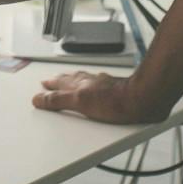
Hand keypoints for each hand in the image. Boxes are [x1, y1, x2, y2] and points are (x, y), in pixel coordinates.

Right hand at [31, 71, 165, 123]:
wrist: (143, 100)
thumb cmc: (116, 102)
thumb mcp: (81, 103)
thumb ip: (59, 100)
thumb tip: (39, 99)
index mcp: (79, 85)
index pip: (58, 86)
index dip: (48, 90)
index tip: (41, 91)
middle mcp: (90, 82)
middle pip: (70, 80)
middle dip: (59, 82)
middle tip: (50, 82)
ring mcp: (104, 85)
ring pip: (83, 80)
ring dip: (74, 81)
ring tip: (68, 81)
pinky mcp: (117, 89)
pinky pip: (98, 84)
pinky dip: (91, 84)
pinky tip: (95, 87)